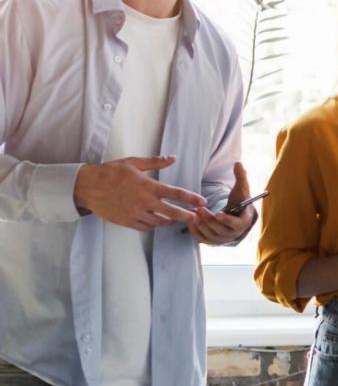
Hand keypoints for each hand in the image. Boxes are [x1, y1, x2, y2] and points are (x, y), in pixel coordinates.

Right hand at [74, 156, 205, 230]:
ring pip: (159, 222)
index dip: (191, 198)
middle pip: (172, 212)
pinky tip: (155, 222)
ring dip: (168, 221)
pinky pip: (145, 227)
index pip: (176, 194)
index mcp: (148, 186)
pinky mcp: (126, 221)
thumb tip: (172, 158)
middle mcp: (144, 202)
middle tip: (195, 217)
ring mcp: (135, 213)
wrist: (87, 186)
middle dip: (186, 216)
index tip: (202, 202)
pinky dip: (152, 225)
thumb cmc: (110, 173)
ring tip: (174, 219)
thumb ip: (155, 162)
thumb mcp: (133, 163)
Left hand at [185, 162, 257, 245]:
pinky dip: (196, 232)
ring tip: (194, 213)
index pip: (236, 224)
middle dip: (209, 220)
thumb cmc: (239, 201)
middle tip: (200, 209)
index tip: (218, 213)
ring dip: (201, 225)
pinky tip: (190, 222)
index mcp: (244, 221)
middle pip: (221, 230)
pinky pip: (203, 239)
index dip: (227, 220)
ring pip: (211, 235)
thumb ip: (240, 177)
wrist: (236, 215)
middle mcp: (234, 233)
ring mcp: (223, 239)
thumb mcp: (241, 188)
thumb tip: (238, 163)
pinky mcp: (213, 241)